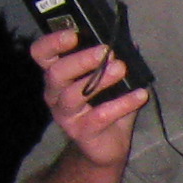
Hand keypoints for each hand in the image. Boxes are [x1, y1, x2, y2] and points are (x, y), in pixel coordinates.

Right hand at [31, 26, 147, 165]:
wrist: (106, 148)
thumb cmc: (104, 108)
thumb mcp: (109, 83)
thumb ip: (115, 63)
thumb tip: (132, 43)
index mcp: (57, 76)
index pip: (41, 55)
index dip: (52, 43)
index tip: (74, 34)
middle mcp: (55, 94)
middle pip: (56, 73)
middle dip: (81, 60)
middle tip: (106, 51)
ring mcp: (65, 115)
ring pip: (73, 95)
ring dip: (99, 80)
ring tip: (121, 68)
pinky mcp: (81, 132)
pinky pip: (100, 116)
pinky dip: (123, 104)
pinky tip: (141, 95)